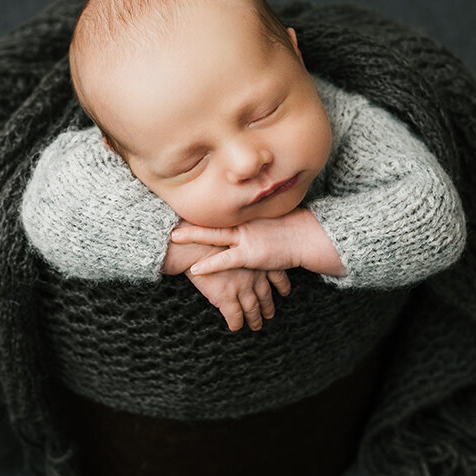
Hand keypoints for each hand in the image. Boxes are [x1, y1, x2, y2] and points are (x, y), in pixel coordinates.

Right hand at [162, 230, 290, 329]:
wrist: (195, 242)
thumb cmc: (213, 235)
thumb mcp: (237, 237)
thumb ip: (245, 248)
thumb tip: (247, 250)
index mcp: (258, 260)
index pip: (278, 275)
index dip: (283, 285)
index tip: (285, 292)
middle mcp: (254, 276)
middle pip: (266, 295)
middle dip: (268, 306)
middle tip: (270, 314)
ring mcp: (241, 288)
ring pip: (253, 309)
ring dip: (255, 319)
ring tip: (256, 325)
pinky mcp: (226, 298)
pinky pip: (235, 316)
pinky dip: (237, 324)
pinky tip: (236, 327)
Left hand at [170, 215, 300, 275]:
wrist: (305, 237)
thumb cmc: (290, 230)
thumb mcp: (268, 220)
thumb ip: (252, 221)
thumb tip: (243, 224)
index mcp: (245, 216)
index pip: (218, 212)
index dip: (199, 210)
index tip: (183, 206)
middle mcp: (242, 224)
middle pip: (211, 219)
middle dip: (189, 219)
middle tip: (169, 216)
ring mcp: (245, 238)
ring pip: (213, 236)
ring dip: (192, 236)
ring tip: (173, 237)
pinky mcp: (249, 255)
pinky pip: (224, 260)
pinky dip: (209, 265)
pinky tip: (195, 270)